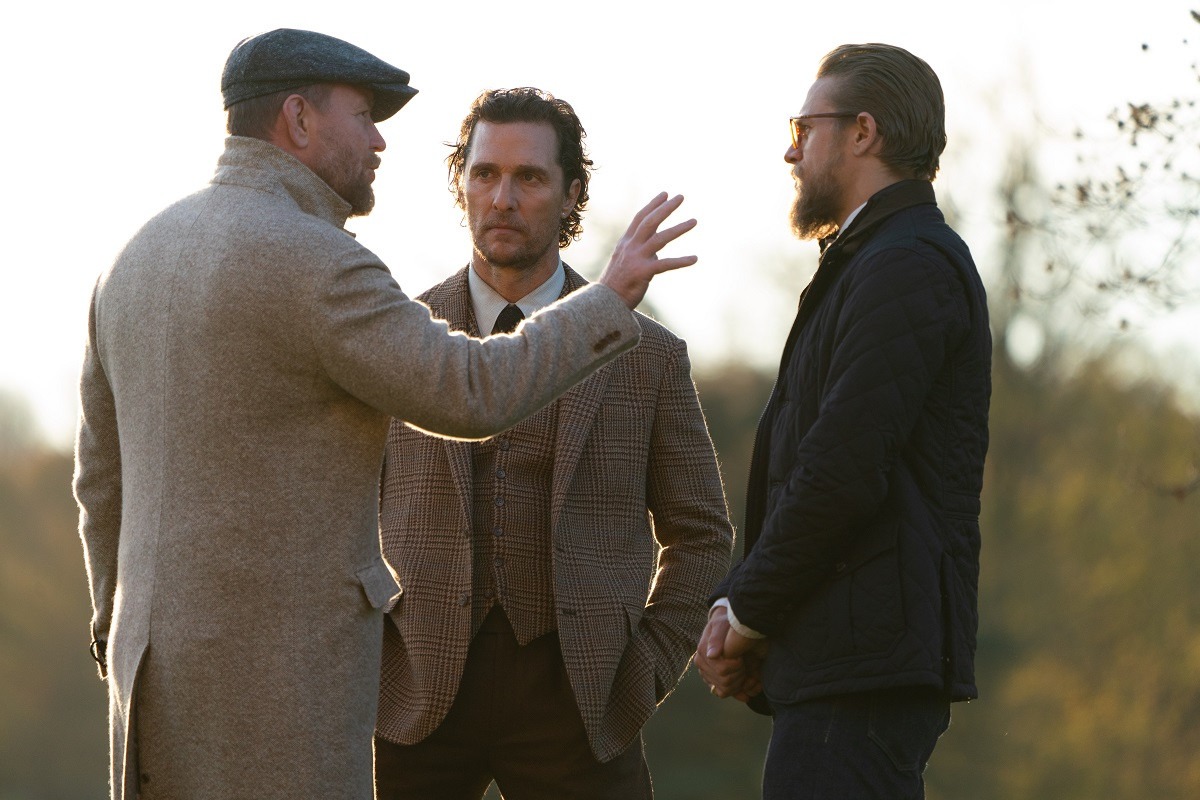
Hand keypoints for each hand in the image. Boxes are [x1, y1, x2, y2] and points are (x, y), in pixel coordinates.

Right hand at [598, 193, 696, 308]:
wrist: (604, 302)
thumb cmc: (617, 283)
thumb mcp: (625, 261)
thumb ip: (641, 252)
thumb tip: (657, 250)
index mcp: (626, 242)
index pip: (640, 218)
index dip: (652, 205)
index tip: (665, 194)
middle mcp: (630, 247)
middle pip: (650, 222)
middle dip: (666, 208)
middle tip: (681, 197)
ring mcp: (636, 258)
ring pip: (660, 238)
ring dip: (679, 228)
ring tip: (694, 221)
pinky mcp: (643, 272)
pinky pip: (665, 264)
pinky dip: (681, 261)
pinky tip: (694, 259)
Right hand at [694, 606, 764, 701]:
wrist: (726, 628)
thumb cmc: (725, 625)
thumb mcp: (722, 626)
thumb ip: (717, 638)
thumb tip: (712, 655)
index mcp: (703, 654)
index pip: (722, 671)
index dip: (736, 666)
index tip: (741, 657)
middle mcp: (702, 666)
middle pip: (725, 683)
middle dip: (739, 674)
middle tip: (744, 663)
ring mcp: (707, 675)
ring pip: (725, 691)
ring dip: (739, 683)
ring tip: (744, 671)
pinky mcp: (713, 682)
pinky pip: (723, 693)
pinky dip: (736, 692)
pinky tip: (744, 684)